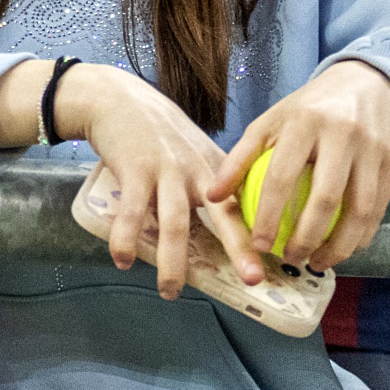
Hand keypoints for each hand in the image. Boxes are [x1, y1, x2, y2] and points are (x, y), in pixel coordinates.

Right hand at [54, 65, 265, 297]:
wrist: (117, 98)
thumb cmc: (157, 131)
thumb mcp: (192, 149)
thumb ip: (208, 181)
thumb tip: (226, 223)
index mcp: (214, 168)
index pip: (242, 206)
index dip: (257, 236)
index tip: (272, 266)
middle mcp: (196, 170)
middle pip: (222, 215)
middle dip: (239, 248)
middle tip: (252, 281)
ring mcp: (166, 169)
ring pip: (176, 223)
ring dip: (173, 261)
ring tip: (169, 291)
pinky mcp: (134, 169)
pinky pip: (132, 211)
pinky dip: (127, 238)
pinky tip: (123, 260)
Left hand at [209, 60, 389, 269]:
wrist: (366, 83)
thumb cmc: (308, 110)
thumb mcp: (271, 122)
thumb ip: (240, 157)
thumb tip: (213, 196)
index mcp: (303, 121)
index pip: (282, 176)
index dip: (270, 216)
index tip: (260, 245)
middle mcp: (341, 133)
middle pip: (325, 198)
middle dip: (307, 239)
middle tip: (291, 258)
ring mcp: (371, 148)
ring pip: (359, 210)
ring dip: (338, 247)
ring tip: (317, 262)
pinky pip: (379, 208)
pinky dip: (362, 236)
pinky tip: (344, 249)